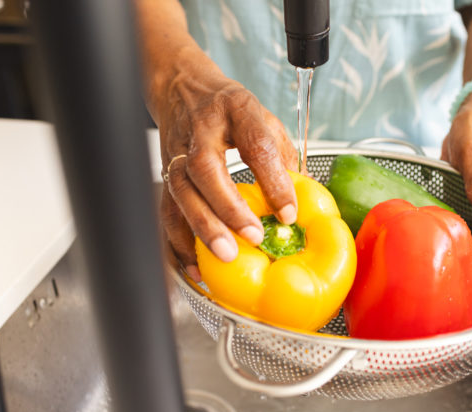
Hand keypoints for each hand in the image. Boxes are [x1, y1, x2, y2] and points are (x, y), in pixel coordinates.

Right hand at [157, 74, 299, 279]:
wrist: (183, 88)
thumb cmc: (228, 108)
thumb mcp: (263, 119)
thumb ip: (282, 158)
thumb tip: (305, 199)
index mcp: (236, 110)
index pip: (256, 144)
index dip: (274, 180)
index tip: (288, 212)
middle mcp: (202, 131)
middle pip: (206, 169)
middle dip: (229, 207)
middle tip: (252, 236)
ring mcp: (178, 152)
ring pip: (182, 191)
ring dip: (203, 226)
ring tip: (225, 254)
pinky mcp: (166, 174)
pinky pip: (167, 210)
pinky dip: (179, 241)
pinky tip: (195, 264)